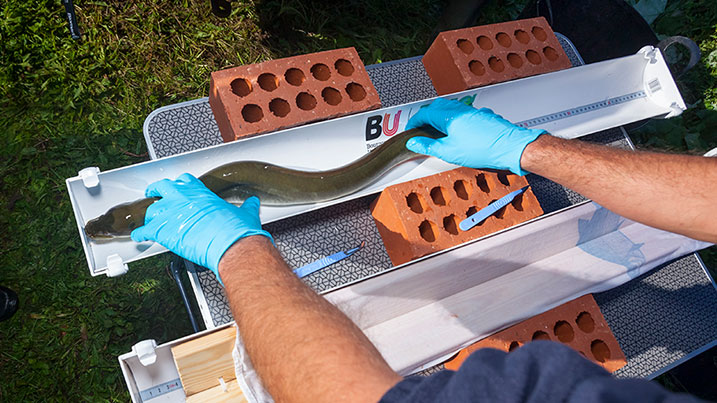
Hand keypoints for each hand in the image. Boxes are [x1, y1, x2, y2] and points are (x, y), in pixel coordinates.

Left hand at [131, 173, 272, 281]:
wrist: (232, 245)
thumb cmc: (237, 231)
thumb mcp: (246, 213)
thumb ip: (247, 206)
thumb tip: (252, 203)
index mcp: (201, 193)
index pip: (184, 180)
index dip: (179, 185)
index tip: (178, 188)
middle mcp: (183, 198)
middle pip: (161, 187)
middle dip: (156, 191)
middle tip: (154, 194)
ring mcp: (171, 213)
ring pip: (151, 209)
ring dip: (149, 216)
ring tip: (148, 221)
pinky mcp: (163, 231)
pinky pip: (144, 231)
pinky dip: (140, 234)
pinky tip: (139, 237)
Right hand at [405, 98, 545, 174]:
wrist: (510, 147)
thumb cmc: (483, 149)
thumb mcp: (448, 152)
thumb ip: (428, 146)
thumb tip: (414, 142)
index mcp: (448, 115)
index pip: (424, 113)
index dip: (414, 122)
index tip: (411, 131)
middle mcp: (460, 109)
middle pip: (437, 106)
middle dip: (427, 116)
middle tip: (422, 129)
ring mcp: (473, 111)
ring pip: (451, 108)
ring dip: (441, 116)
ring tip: (438, 130)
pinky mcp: (483, 116)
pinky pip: (464, 113)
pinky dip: (456, 119)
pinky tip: (459, 132)